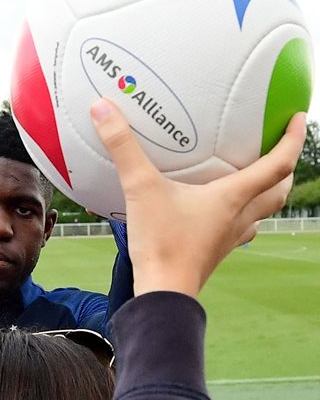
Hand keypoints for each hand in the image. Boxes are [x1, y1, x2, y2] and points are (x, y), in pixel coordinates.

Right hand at [90, 98, 305, 297]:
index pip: (277, 164)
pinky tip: (219, 211)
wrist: (163, 291)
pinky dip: (241, 214)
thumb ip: (123, 147)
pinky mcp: (215, 251)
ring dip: (267, 194)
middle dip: (285, 168)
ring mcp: (229, 237)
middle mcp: (238, 217)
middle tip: (279, 149)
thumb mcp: (140, 188)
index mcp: (232, 197)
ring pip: (262, 213)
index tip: (297, 118)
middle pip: (278, 191)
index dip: (292, 139)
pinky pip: (239, 228)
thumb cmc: (161, 242)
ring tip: (255, 178)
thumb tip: (103, 108)